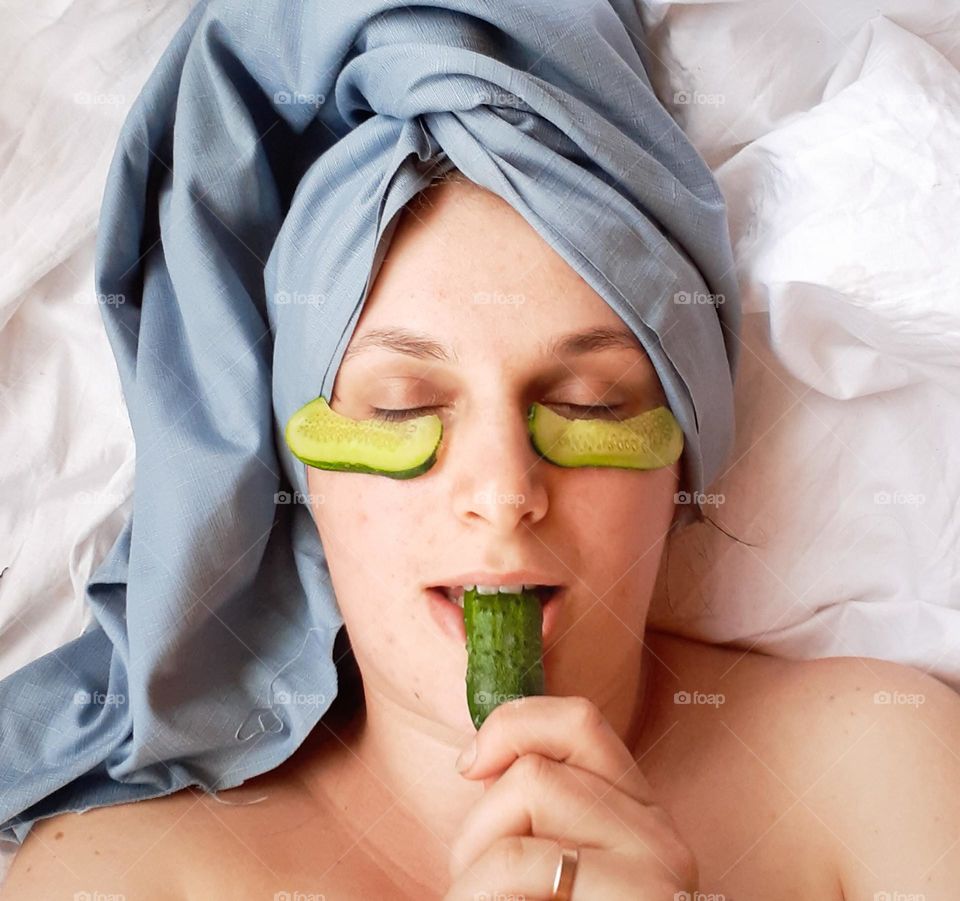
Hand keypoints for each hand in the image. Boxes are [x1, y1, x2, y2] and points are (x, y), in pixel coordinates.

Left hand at [444, 695, 698, 900]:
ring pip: (526, 797)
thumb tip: (477, 757)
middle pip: (535, 770)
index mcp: (636, 816)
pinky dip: (477, 892)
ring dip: (474, 864)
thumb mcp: (550, 871)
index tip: (469, 767)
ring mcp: (652, 875)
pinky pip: (520, 860)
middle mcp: (657, 836)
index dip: (514, 723)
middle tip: (478, 892)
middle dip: (477, 828)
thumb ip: (535, 815)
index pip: (580, 722)